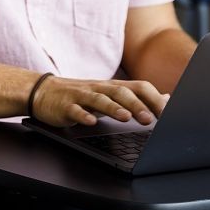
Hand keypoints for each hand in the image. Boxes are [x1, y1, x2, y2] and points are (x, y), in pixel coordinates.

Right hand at [30, 75, 168, 127]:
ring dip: (113, 108)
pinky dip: (83, 116)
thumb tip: (166, 98)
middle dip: (136, 105)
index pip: (138, 87)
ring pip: (99, 99)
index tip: (168, 114)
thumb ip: (136, 96)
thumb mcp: (109, 94)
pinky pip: (75, 110)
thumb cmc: (80, 95)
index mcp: (111, 87)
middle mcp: (98, 89)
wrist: (42, 91)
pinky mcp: (65, 106)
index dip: (154, 98)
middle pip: (121, 92)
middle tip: (150, 119)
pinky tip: (91, 122)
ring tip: (126, 118)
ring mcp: (81, 96)